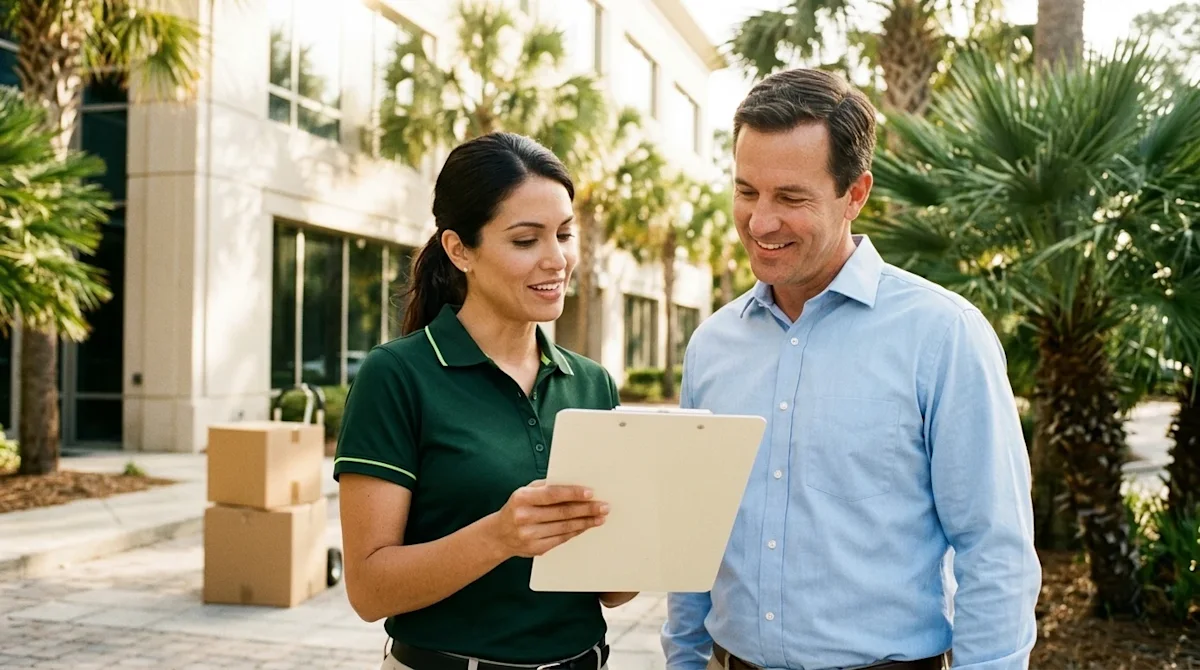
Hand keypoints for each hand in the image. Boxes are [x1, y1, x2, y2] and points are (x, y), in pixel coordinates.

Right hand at [484, 480, 608, 558]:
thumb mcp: (526, 492)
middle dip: (586, 509)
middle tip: (603, 506)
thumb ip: (546, 488)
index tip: (591, 493)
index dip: (573, 493)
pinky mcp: (536, 549)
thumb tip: (575, 486)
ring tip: (600, 517)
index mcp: (522, 498)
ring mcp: (529, 535)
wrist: (499, 535)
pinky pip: (561, 539)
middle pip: (562, 513)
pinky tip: (586, 526)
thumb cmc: (518, 507)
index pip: (552, 494)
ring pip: (564, 527)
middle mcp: (524, 517)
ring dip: (585, 522)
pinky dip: (576, 532)